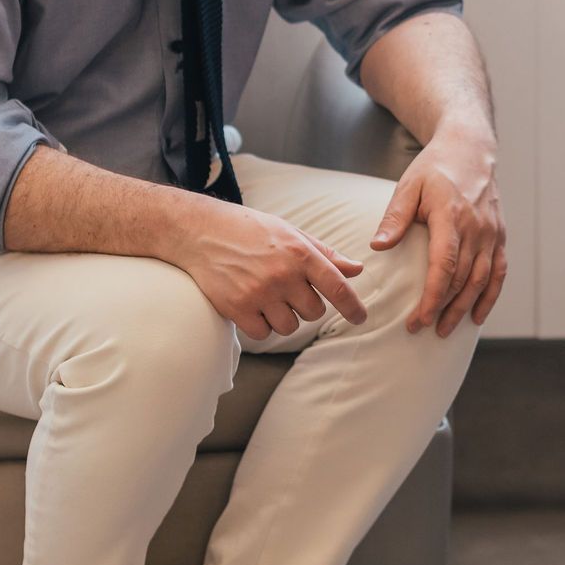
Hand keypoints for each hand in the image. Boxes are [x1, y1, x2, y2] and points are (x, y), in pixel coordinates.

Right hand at [173, 201, 368, 341]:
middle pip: (314, 312)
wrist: (202, 232)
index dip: (353, 306)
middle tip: (288, 290)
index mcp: (300, 253)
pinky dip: (261, 325)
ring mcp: (260, 293)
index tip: (361, 318)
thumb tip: (356, 270)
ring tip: (268, 296)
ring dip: (284, 318)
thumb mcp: (291, 234)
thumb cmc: (252, 231)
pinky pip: (263, 333)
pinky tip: (252, 305)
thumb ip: (325, 255)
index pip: (337, 286)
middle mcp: (283, 275)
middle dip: (307, 306)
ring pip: (289, 326)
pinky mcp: (237, 309)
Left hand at [372, 125, 505, 337]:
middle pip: (462, 279)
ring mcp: (492, 233)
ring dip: (464, 308)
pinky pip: (499, 272)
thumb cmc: (435, 168)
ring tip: (444, 329)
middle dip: (442, 309)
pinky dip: (490, 296)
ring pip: (481, 280)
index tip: (417, 320)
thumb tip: (377, 247)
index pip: (444, 266)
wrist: (471, 149)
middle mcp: (477, 228)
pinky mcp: (499, 236)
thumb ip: (395, 218)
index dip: (432, 297)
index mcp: (452, 216)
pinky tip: (477, 316)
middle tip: (422, 330)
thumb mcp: (409, 186)